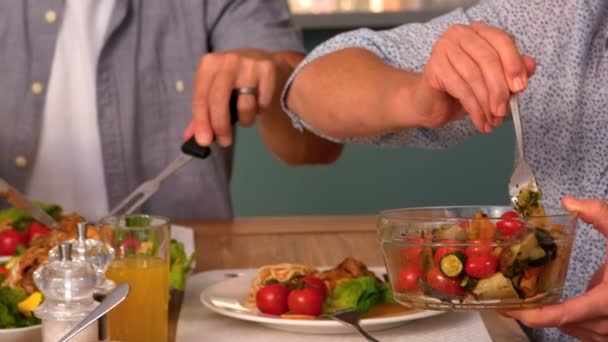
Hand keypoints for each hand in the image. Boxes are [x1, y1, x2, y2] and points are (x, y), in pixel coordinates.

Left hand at [184, 50, 279, 146]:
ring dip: (245, 120)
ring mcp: (249, 64)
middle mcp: (228, 61)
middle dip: (220, 125)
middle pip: (219, 99)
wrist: (261, 60)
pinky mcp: (267, 69)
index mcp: (208, 64)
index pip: (201, 96)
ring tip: (245, 117)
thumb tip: (190, 138)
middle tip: (224, 141)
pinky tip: (257, 104)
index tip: (204, 141)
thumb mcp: (214, 89)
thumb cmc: (233, 79)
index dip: (201, 121)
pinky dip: (260, 111)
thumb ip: (203, 113)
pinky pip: (263, 103)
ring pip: (245, 105)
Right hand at [414, 21, 536, 132]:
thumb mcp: (493, 81)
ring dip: (486, 103)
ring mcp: (444, 49)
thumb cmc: (463, 88)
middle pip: (487, 59)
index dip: (513, 64)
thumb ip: (513, 71)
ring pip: (474, 76)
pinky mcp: (433, 67)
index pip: (501, 40)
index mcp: (479, 31)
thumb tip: (531, 66)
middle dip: (499, 89)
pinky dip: (473, 108)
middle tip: (504, 111)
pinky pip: (460, 89)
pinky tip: (479, 121)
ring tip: (492, 120)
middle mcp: (460, 34)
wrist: (431, 102)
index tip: (520, 87)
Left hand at [505, 197, 607, 340]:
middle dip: (544, 314)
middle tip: (517, 300)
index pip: (569, 313)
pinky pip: (594, 335)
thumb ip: (600, 214)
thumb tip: (568, 201)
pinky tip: (569, 308)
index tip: (514, 310)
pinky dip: (578, 324)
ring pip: (581, 333)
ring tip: (538, 302)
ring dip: (562, 320)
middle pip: (570, 325)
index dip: (539, 315)